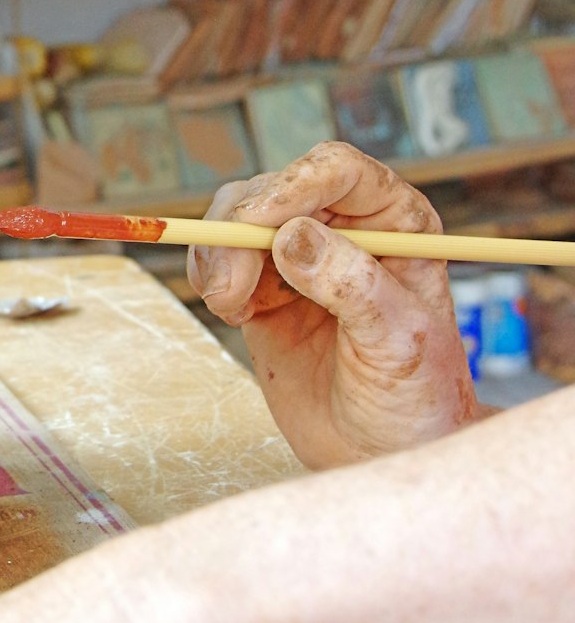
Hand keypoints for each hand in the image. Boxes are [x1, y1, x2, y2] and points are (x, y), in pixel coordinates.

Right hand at [186, 142, 481, 468]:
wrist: (383, 452)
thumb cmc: (413, 397)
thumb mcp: (397, 342)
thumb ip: (351, 284)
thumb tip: (292, 237)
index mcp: (395, 222)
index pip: (337, 171)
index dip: (291, 186)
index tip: (258, 228)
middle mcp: (345, 227)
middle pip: (272, 189)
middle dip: (239, 231)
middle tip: (230, 292)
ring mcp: (300, 256)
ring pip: (236, 217)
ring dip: (218, 254)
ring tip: (233, 308)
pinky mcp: (263, 287)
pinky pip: (219, 257)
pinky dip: (210, 276)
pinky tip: (235, 313)